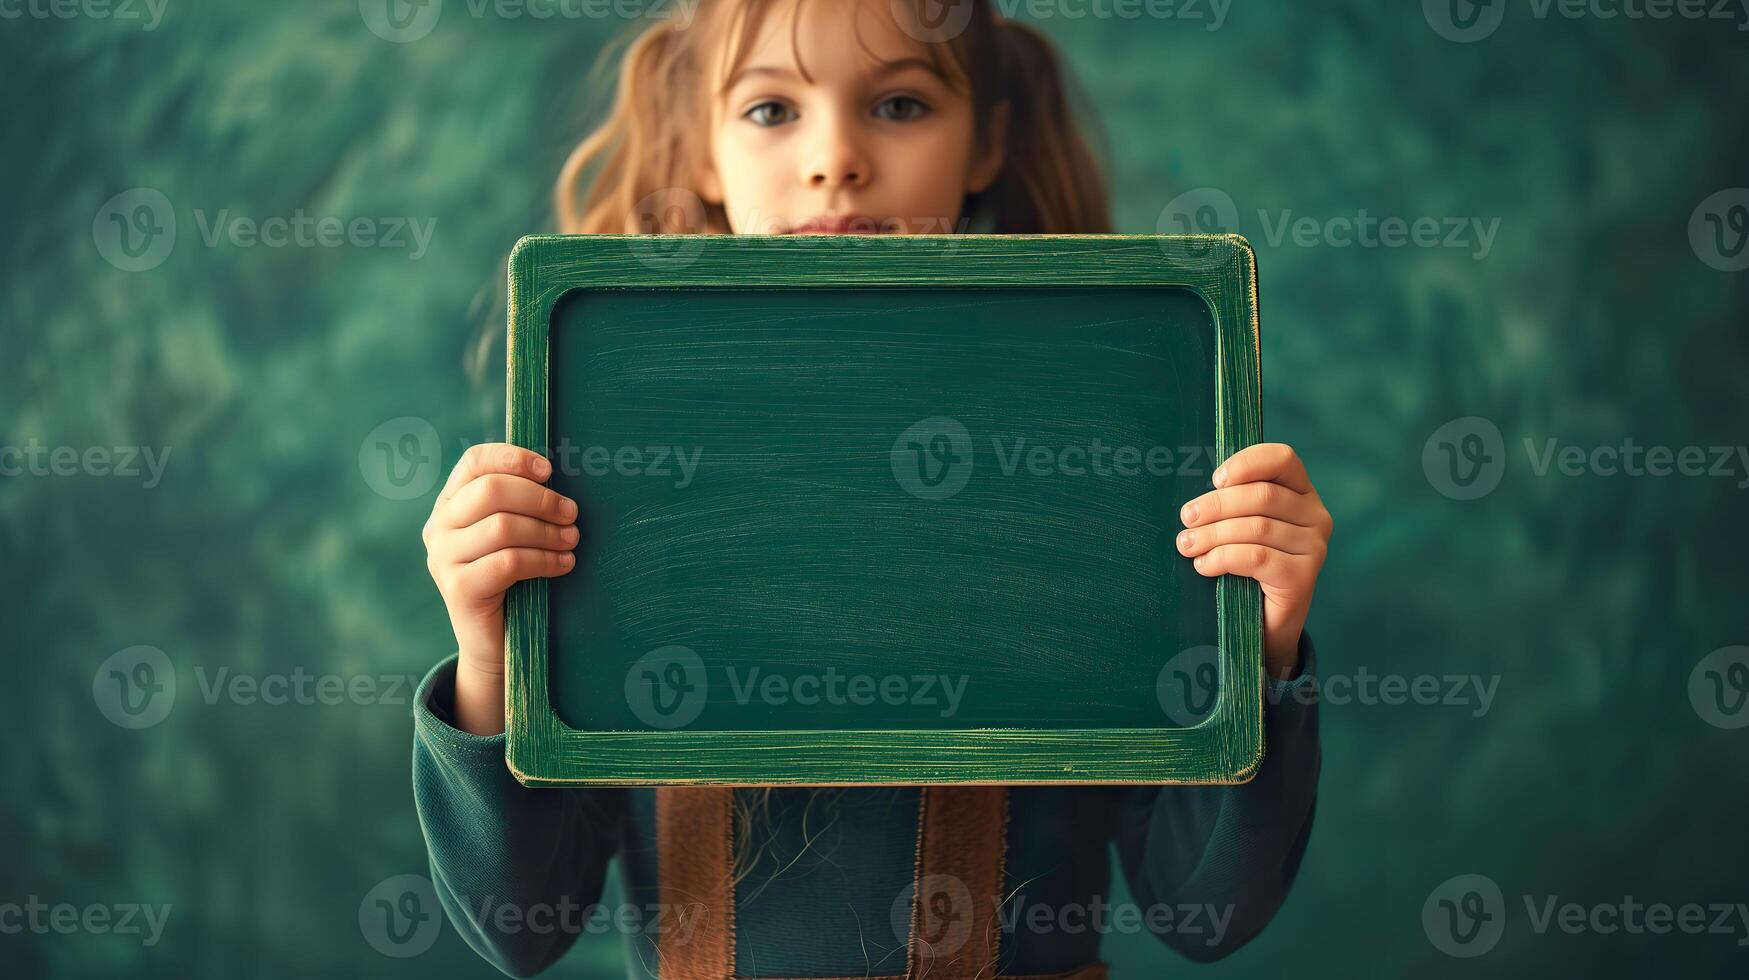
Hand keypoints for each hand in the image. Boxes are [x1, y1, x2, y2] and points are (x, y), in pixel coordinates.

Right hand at [423, 443, 578, 734]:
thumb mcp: (510, 533)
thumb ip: (518, 503)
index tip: (549, 471)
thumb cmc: (512, 578)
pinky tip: (564, 564)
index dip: (513, 458)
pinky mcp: (458, 588)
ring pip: (502, 526)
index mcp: (449, 504)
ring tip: (572, 540)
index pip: (473, 461)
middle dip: (540, 498)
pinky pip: (509, 561)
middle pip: (491, 490)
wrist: (495, 643)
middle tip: (572, 514)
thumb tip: (553, 473)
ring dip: (547, 531)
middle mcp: (438, 527)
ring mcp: (443, 559)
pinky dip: (544, 560)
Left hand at [1176, 443, 1331, 678]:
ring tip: (1188, 544)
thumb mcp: (1241, 526)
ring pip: (1255, 527)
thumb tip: (1195, 498)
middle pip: (1262, 495)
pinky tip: (1204, 565)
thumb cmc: (1246, 566)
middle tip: (1187, 518)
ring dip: (1212, 534)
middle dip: (1217, 505)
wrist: (1264, 623)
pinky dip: (1222, 558)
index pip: (1282, 459)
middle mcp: (1315, 516)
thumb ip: (1232, 502)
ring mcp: (1314, 547)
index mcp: (1302, 493)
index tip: (1215, 479)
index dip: (1247, 462)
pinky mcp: (1303, 577)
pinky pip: (1256, 558)